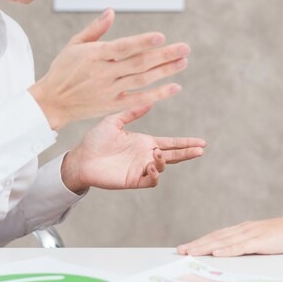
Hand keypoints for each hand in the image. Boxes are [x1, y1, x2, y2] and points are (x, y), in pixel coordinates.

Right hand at [29, 8, 189, 128]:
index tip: (161, 36)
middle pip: (138, 63)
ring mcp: (109, 90)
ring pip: (142, 80)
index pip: (123, 47)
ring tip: (183, 62)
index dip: (142, 42)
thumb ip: (95, 29)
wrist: (51, 102)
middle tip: (185, 48)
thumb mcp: (74, 45)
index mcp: (94, 55)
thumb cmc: (63, 69)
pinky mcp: (111, 105)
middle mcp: (103, 73)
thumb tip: (111, 11)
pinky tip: (174, 87)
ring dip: (165, 71)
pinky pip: (138, 99)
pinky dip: (157, 94)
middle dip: (164, 55)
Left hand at [61, 105, 205, 192]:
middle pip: (173, 155)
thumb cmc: (95, 139)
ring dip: (164, 161)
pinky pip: (150, 181)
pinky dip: (154, 175)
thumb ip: (132, 112)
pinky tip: (150, 166)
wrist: (80, 158)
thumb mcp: (114, 121)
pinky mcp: (132, 180)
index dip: (186, 142)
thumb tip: (150, 101)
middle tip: (201, 150)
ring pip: (162, 168)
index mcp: (145, 141)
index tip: (202, 143)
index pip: (171, 142)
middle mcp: (146, 155)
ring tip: (156, 154)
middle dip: (187, 153)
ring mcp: (140, 168)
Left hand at [176, 209, 282, 256]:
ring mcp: (254, 233)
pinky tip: (216, 253)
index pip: (219, 236)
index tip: (188, 247)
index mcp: (246, 229)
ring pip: (224, 241)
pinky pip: (241, 246)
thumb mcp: (267, 241)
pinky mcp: (263, 240)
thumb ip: (253, 245)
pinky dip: (227, 250)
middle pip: (216, 237)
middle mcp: (246, 228)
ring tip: (190, 251)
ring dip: (205, 246)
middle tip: (180, 250)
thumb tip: (239, 254)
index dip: (202, 241)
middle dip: (197, 243)